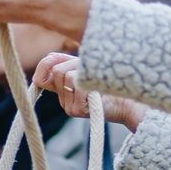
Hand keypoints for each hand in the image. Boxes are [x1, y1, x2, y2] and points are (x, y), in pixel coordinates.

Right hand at [33, 53, 147, 129]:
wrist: (129, 102)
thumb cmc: (111, 82)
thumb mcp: (87, 68)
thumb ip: (66, 62)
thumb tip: (49, 59)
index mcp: (62, 89)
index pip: (41, 76)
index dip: (45, 66)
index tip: (56, 63)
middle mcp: (62, 100)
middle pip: (57, 71)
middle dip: (74, 64)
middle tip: (92, 72)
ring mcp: (68, 106)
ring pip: (65, 76)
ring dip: (82, 71)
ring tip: (95, 81)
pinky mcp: (76, 110)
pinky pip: (76, 86)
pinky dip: (87, 83)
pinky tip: (97, 90)